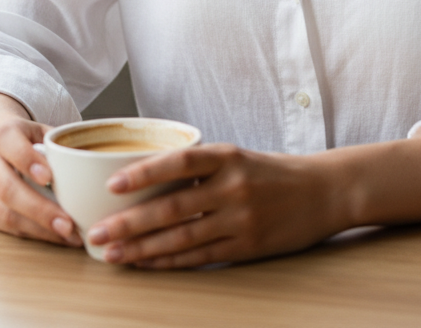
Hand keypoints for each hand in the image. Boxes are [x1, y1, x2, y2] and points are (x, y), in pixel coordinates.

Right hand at [0, 94, 83, 248]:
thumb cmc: (24, 138)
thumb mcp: (40, 130)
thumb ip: (60, 144)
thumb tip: (91, 162)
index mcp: (1, 135)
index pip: (12, 148)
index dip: (29, 163)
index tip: (50, 177)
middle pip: (7, 189)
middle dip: (39, 209)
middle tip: (68, 223)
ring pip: (6, 214)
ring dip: (39, 228)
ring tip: (69, 234)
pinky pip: (7, 227)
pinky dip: (34, 233)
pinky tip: (56, 235)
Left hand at [86, 143, 342, 268]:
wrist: (323, 191)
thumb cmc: (272, 172)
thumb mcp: (238, 157)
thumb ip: (200, 168)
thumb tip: (146, 179)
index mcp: (228, 156)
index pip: (179, 161)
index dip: (144, 172)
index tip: (112, 184)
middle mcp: (233, 186)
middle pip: (172, 207)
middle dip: (130, 223)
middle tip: (97, 233)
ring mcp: (240, 219)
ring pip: (181, 238)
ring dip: (142, 249)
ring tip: (112, 254)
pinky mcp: (247, 247)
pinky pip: (200, 257)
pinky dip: (169, 262)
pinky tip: (147, 264)